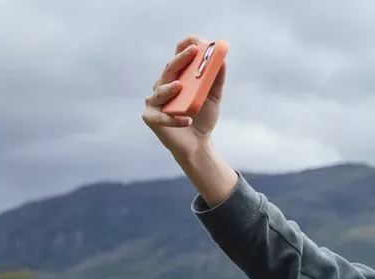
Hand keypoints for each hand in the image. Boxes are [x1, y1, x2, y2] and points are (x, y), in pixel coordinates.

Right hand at [141, 35, 226, 159]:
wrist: (198, 144)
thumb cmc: (202, 118)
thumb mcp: (213, 97)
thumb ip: (217, 80)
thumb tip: (223, 61)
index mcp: (176, 78)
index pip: (177, 57)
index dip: (185, 46)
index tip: (197, 39)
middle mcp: (162, 85)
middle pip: (169, 69)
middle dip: (181, 59)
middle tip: (193, 52)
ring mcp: (155, 101)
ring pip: (160, 91)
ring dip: (169, 88)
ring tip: (180, 86)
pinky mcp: (151, 118)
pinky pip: (161, 116)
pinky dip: (174, 119)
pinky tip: (187, 120)